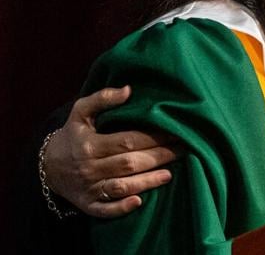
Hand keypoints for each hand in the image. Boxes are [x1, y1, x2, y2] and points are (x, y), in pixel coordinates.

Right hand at [43, 86, 178, 217]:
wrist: (46, 166)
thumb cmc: (73, 135)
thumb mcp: (80, 112)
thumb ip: (102, 98)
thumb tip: (128, 90)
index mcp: (90, 144)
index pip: (128, 141)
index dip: (154, 137)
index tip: (176, 132)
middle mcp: (89, 167)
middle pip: (130, 163)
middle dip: (159, 157)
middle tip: (183, 150)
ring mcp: (88, 188)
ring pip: (122, 186)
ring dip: (147, 182)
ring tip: (170, 174)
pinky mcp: (88, 204)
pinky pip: (105, 209)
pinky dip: (121, 207)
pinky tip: (140, 201)